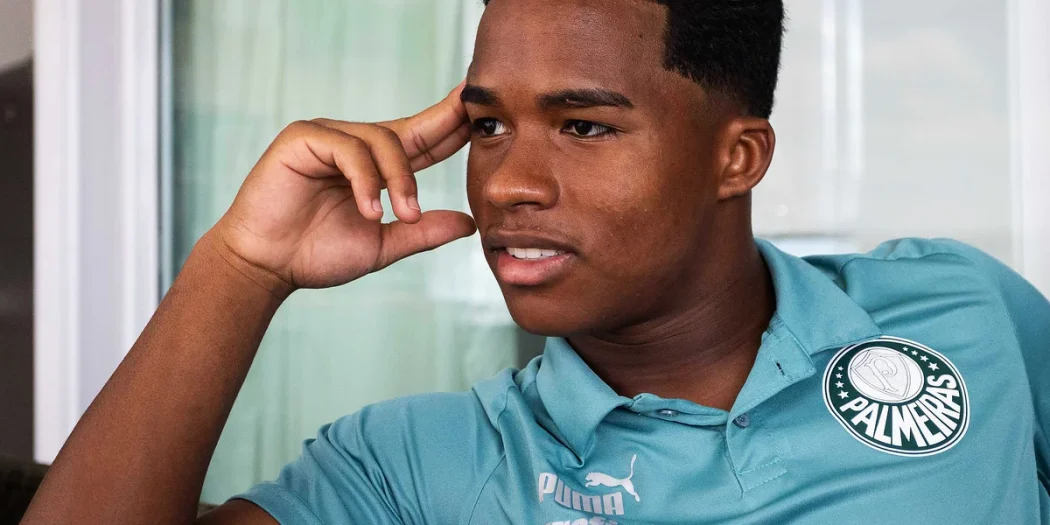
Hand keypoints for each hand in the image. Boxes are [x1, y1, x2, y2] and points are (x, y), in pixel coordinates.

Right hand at [207, 80, 474, 297]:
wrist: (267, 267)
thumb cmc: (316, 255)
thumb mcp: (383, 245)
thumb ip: (423, 233)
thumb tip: (469, 224)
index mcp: (376, 167)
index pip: (424, 141)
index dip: (453, 127)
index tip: (485, 116)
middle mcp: (355, 145)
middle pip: (410, 128)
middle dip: (445, 121)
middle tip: (474, 117)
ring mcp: (328, 137)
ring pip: (381, 140)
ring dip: (400, 179)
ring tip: (404, 216)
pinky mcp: (303, 137)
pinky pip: (347, 149)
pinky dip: (364, 180)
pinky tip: (369, 210)